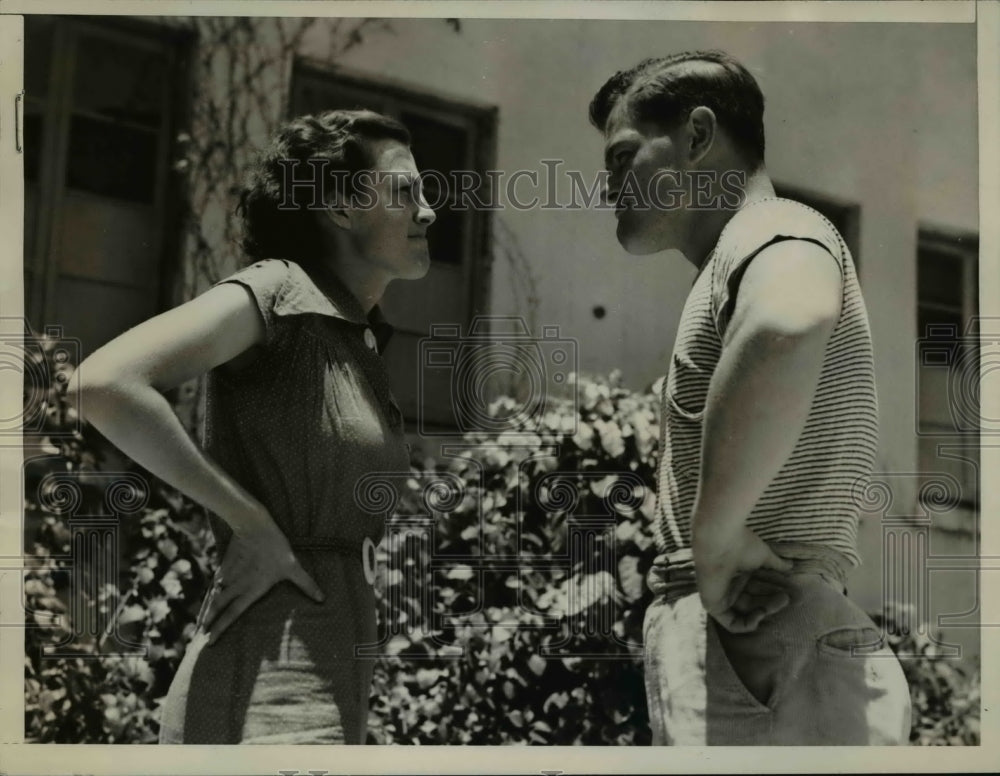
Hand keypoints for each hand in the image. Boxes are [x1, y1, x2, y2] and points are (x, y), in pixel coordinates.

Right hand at [202, 517, 324, 643]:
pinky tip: (209, 599)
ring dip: (207, 611)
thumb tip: (322, 598)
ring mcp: (228, 575)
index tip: (211, 641)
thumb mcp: (292, 566)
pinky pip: (216, 584)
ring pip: (214, 597)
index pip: (233, 613)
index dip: (221, 628)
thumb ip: (306, 584)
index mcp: (251, 589)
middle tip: (200, 639)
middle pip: (218, 608)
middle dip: (209, 624)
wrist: (253, 524)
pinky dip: (211, 594)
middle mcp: (237, 585)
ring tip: (200, 625)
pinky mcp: (225, 566)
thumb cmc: (275, 547)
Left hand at [694, 526, 793, 632]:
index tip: (789, 592)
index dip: (773, 592)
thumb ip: (776, 564)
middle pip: (754, 601)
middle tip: (787, 598)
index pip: (758, 589)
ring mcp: (721, 596)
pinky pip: (731, 623)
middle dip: (772, 602)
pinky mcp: (713, 606)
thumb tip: (791, 567)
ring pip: (746, 612)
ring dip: (765, 611)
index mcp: (739, 573)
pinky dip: (747, 624)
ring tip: (780, 602)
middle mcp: (730, 585)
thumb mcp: (763, 556)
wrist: (720, 542)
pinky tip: (760, 615)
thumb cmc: (741, 545)